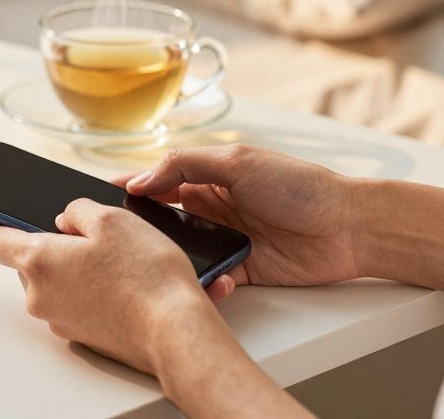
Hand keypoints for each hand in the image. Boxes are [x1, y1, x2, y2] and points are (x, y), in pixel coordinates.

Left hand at [0, 199, 216, 373]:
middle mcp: (40, 296)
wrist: (175, 330)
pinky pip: (75, 303)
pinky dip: (90, 291)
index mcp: (38, 261)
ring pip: (55, 283)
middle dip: (51, 245)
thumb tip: (65, 220)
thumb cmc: (146, 275)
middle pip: (29, 262)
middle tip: (89, 235)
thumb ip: (77, 210)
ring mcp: (60, 320)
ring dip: (74, 269)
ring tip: (116, 261)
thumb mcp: (111, 218)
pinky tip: (121, 284)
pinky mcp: (82, 336)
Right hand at [120, 144, 360, 294]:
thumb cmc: (300, 185)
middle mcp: (211, 207)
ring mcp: (225, 239)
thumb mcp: (238, 162)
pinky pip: (210, 278)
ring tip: (161, 264)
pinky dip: (204, 282)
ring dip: (172, 258)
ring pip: (182, 252)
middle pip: (162, 220)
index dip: (127, 189)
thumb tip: (139, 180)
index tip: (94, 199)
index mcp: (207, 176)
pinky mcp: (241, 269)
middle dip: (140, 230)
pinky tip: (210, 280)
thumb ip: (184, 165)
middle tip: (118, 240)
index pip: (156, 180)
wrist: (349, 226)